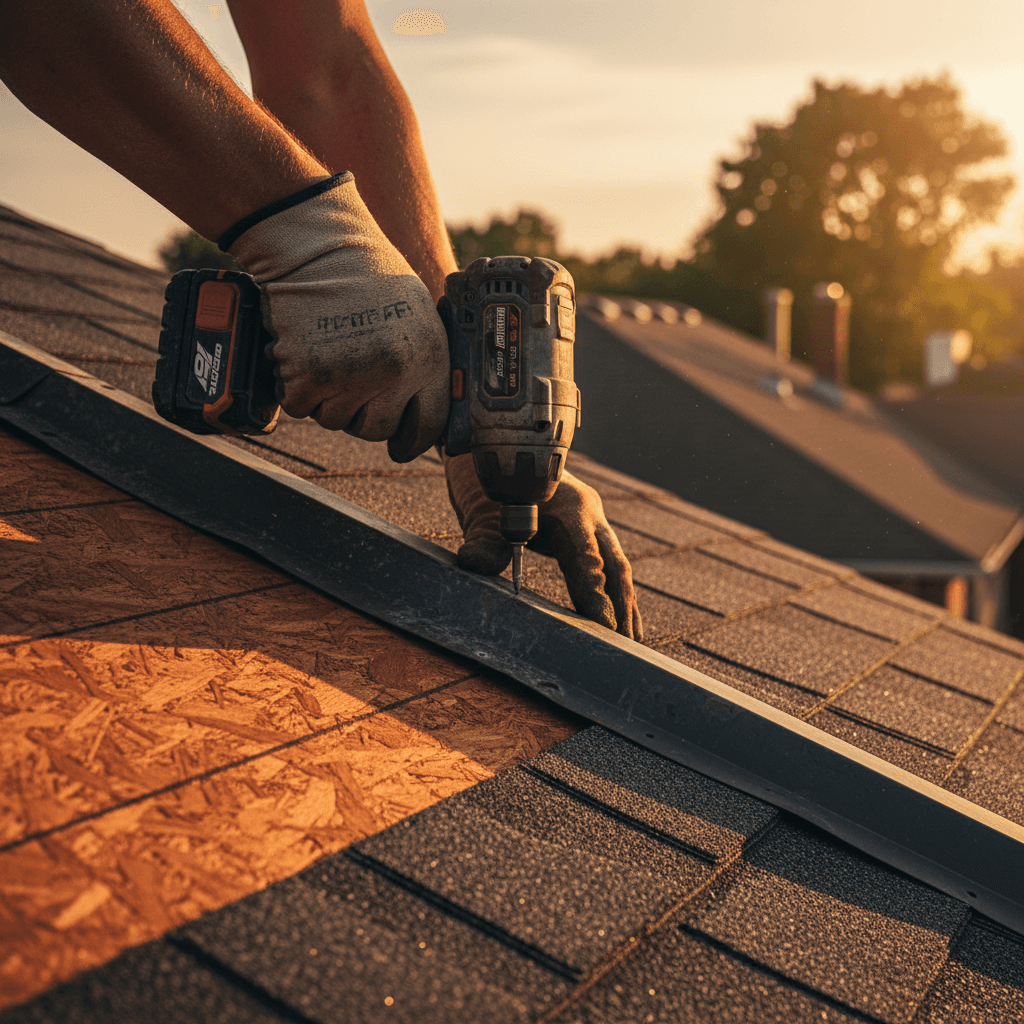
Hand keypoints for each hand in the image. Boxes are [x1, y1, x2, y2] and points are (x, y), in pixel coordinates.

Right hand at [226, 174, 449, 462]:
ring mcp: (348, 378)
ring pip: (336, 419)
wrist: (316, 245)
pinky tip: (306, 354)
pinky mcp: (306, 378)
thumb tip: (426, 408)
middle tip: (353, 378)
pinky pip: (301, 407)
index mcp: (427, 358)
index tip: (402, 443)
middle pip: (376, 429)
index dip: (413, 437)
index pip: (429, 425)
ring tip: (330, 355)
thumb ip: (426, 363)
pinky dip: (297, 388)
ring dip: (329, 398)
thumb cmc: (368, 274)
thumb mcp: (419, 315)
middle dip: (363, 411)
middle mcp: (392, 374)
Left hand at [445, 454, 642, 639]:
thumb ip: (484, 539)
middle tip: (627, 644)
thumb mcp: (484, 511)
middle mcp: (591, 516)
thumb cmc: (493, 486)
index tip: (605, 625)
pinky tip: (624, 619)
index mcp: (571, 510)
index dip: (596, 592)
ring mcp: (594, 523)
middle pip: (615, 566)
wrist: (502, 454)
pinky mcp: (589, 531)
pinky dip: (615, 591)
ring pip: (617, 567)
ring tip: (632, 641)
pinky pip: (608, 564)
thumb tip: (474, 562)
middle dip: (622, 606)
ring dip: (625, 603)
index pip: (588, 558)